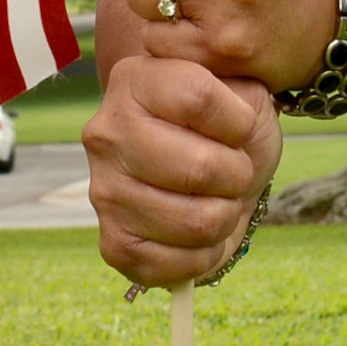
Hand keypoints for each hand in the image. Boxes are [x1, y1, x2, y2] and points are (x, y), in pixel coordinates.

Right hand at [84, 54, 282, 287]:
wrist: (218, 167)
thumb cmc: (230, 124)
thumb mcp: (243, 88)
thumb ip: (238, 87)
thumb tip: (237, 113)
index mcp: (135, 80)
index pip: (198, 99)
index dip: (239, 121)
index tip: (241, 126)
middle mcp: (107, 133)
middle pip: (199, 168)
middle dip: (237, 175)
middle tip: (233, 170)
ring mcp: (103, 191)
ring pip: (196, 221)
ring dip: (225, 216)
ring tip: (217, 198)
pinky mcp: (112, 243)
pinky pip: (175, 264)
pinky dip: (205, 254)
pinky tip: (201, 233)